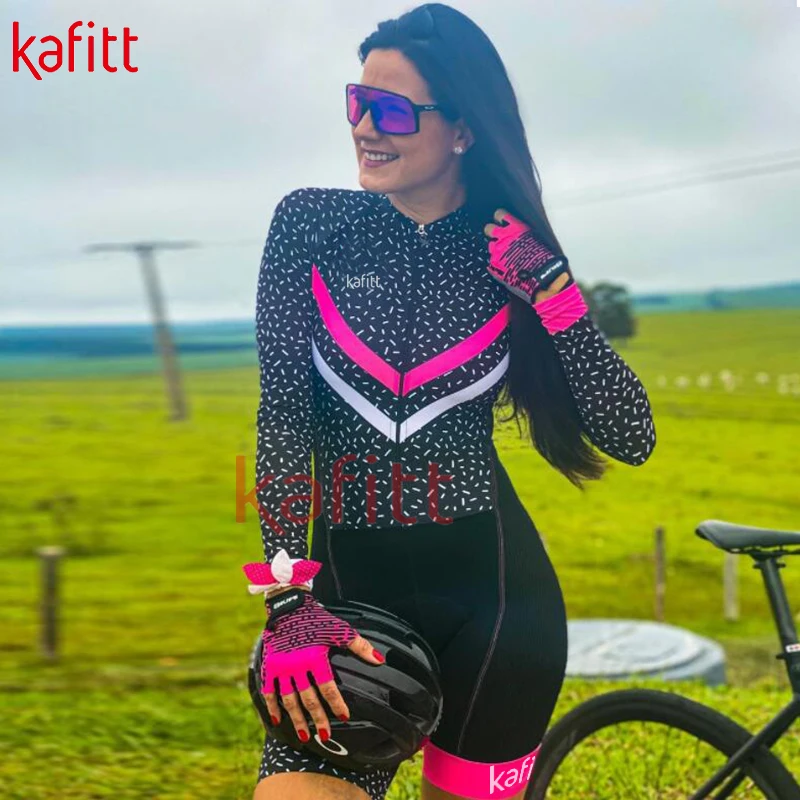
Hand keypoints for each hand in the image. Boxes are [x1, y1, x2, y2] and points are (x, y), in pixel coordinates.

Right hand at [261, 591, 384, 743]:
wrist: (289, 607)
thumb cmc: (317, 620)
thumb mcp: (340, 630)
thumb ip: (360, 646)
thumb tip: (380, 660)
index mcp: (314, 657)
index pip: (328, 687)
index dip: (337, 703)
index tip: (345, 716)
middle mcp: (296, 665)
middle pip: (309, 698)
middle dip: (318, 719)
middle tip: (326, 736)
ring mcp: (281, 667)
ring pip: (289, 700)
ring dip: (297, 719)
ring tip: (305, 736)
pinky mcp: (269, 665)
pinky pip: (268, 690)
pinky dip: (271, 706)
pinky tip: (277, 720)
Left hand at [484, 208, 571, 303]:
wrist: (541, 278)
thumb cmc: (543, 259)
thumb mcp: (535, 239)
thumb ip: (522, 234)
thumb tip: (518, 233)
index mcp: (516, 227)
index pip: (500, 214)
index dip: (500, 218)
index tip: (502, 222)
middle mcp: (504, 237)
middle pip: (488, 228)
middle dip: (492, 232)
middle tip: (498, 238)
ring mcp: (497, 251)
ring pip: (489, 245)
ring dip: (495, 249)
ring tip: (506, 256)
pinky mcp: (494, 265)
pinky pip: (492, 261)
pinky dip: (497, 264)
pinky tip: (507, 267)